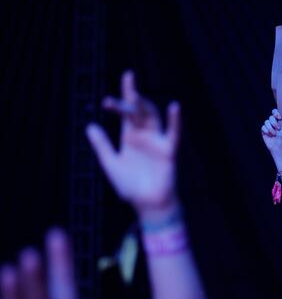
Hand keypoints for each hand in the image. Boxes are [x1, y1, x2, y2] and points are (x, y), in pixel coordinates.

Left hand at [86, 71, 179, 216]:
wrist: (147, 204)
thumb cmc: (131, 187)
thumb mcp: (111, 164)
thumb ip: (101, 145)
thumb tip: (89, 125)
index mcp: (130, 137)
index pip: (126, 113)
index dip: (121, 99)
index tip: (112, 94)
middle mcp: (144, 136)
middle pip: (138, 112)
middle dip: (128, 102)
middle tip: (114, 99)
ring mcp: (157, 142)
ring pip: (152, 117)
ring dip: (144, 106)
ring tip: (134, 96)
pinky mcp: (168, 151)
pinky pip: (173, 134)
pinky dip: (175, 121)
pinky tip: (174, 107)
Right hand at [261, 108, 281, 152]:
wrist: (279, 144)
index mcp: (278, 119)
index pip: (275, 112)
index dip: (276, 113)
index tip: (279, 118)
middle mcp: (272, 121)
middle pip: (271, 117)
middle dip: (274, 123)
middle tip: (278, 128)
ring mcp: (268, 125)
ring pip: (266, 122)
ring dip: (271, 128)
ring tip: (275, 134)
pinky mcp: (263, 130)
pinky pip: (263, 127)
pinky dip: (267, 131)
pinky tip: (270, 135)